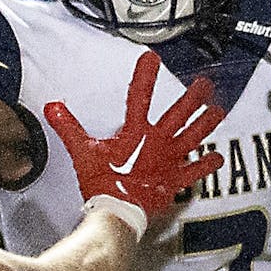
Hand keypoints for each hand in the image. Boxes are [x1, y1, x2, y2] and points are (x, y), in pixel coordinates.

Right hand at [45, 52, 224, 236]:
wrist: (117, 211)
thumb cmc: (101, 182)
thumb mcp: (82, 151)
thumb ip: (68, 127)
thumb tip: (52, 107)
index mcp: (135, 132)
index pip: (139, 97)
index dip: (145, 76)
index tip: (151, 58)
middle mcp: (158, 142)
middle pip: (179, 114)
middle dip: (193, 97)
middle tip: (204, 84)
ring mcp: (169, 161)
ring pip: (194, 137)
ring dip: (206, 124)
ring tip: (218, 111)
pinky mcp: (175, 180)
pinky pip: (195, 171)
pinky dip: (206, 165)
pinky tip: (217, 157)